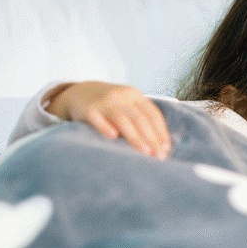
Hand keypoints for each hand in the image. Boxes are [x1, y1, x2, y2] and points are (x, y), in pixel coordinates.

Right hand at [46, 81, 170, 157]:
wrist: (81, 92)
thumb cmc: (111, 105)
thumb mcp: (128, 105)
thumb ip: (142, 120)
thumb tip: (162, 147)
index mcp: (135, 95)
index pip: (153, 114)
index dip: (161, 132)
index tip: (166, 149)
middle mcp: (122, 96)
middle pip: (140, 118)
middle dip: (151, 138)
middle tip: (158, 155)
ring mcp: (104, 101)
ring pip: (122, 119)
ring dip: (135, 137)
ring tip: (145, 152)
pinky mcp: (88, 108)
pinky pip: (97, 118)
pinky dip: (105, 126)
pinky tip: (113, 137)